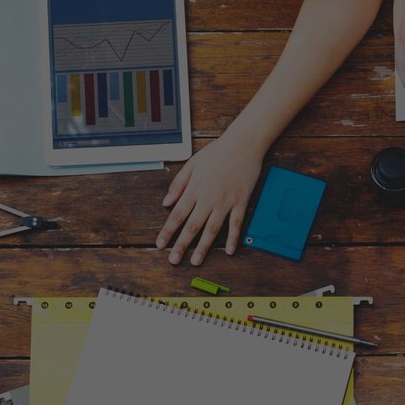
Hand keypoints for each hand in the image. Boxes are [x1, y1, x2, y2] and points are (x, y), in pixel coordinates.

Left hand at [155, 132, 265, 265]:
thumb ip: (178, 183)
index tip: (160, 244)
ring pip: (212, 229)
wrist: (243, 143)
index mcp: (194, 189)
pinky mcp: (241, 202)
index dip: (168, 231)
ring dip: (204, 247)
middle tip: (174, 260)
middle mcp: (208, 198)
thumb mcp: (192, 163)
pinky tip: (229, 250)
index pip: (177, 214)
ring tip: (196, 261)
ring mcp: (225, 201)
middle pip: (192, 226)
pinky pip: (236, 224)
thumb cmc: (218, 151)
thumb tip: (166, 202)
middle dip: (181, 245)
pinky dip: (233, 238)